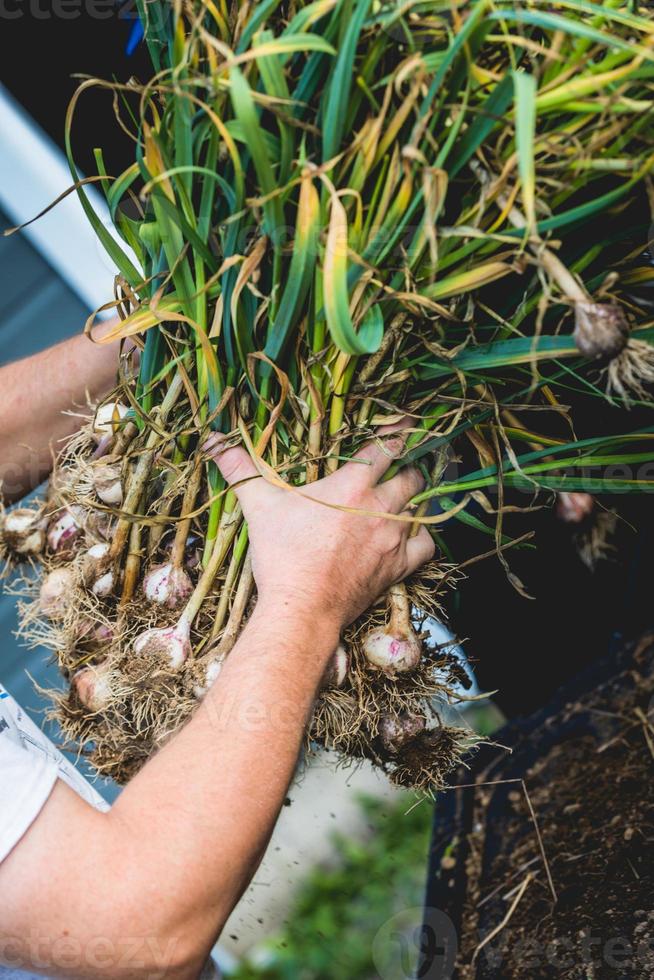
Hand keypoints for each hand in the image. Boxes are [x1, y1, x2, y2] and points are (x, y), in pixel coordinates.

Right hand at [204, 424, 434, 631]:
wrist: (302, 606)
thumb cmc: (282, 554)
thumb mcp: (259, 506)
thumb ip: (241, 470)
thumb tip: (214, 441)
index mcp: (352, 483)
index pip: (386, 447)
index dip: (399, 433)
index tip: (407, 424)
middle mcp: (380, 506)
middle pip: (412, 476)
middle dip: (410, 467)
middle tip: (405, 464)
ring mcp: (394, 537)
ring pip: (422, 509)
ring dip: (418, 500)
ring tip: (410, 496)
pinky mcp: (399, 566)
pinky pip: (426, 546)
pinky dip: (423, 538)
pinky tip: (413, 535)